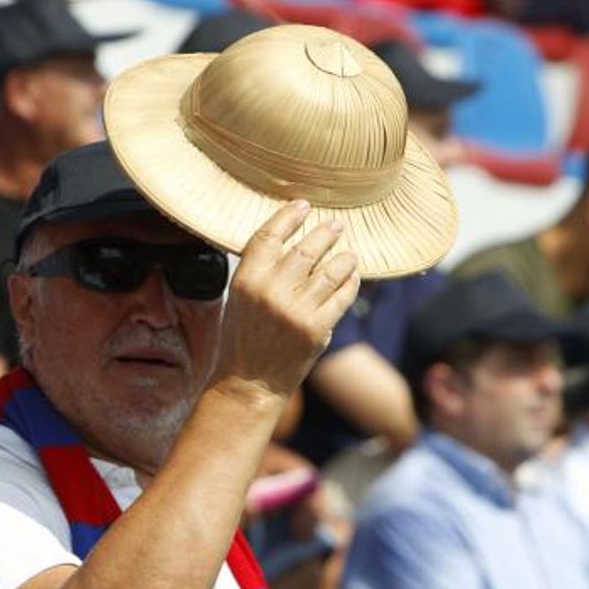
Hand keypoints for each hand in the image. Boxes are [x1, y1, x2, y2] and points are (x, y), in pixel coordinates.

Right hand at [211, 200, 360, 406]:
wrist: (248, 383)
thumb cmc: (240, 339)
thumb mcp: (236, 299)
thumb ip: (259, 271)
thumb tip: (287, 242)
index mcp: (245, 280)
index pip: (270, 234)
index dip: (289, 216)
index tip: (302, 205)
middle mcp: (271, 291)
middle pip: (307, 248)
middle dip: (325, 233)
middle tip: (336, 225)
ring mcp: (297, 310)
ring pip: (331, 269)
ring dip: (344, 257)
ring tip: (348, 253)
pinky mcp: (317, 328)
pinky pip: (343, 295)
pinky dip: (350, 282)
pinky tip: (352, 276)